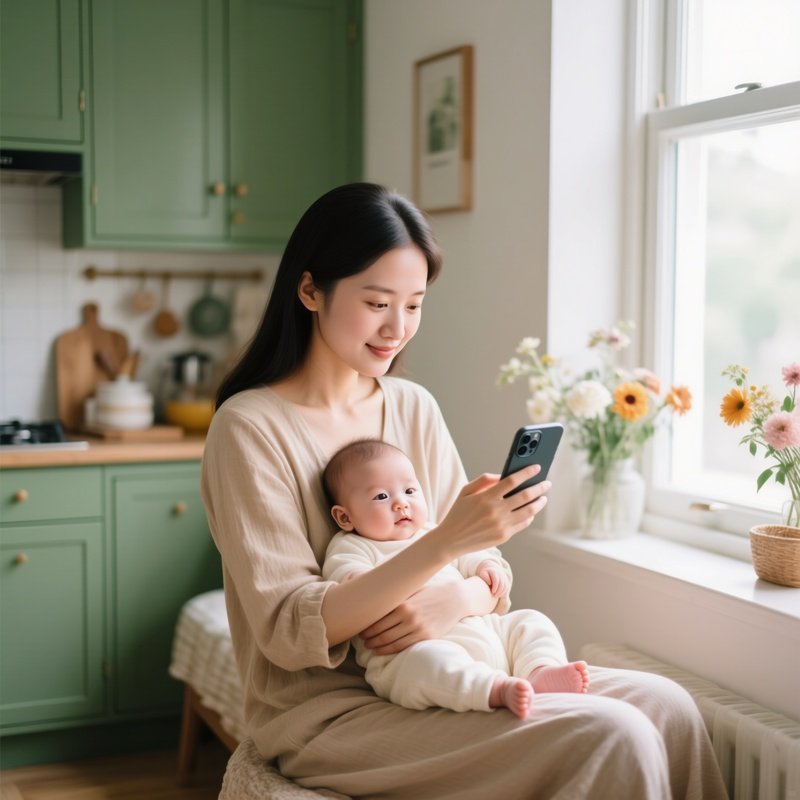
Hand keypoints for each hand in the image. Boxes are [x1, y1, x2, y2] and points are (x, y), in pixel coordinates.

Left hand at [359, 581, 472, 654]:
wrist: (453, 599)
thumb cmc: (429, 593)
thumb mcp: (411, 590)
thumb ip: (395, 597)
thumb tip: (373, 597)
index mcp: (402, 604)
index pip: (377, 619)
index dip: (366, 626)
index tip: (359, 628)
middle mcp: (408, 617)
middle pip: (381, 632)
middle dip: (368, 638)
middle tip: (361, 640)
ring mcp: (418, 629)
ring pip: (390, 642)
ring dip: (376, 646)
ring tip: (369, 646)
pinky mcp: (426, 637)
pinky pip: (403, 647)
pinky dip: (389, 650)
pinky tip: (381, 651)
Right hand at [434, 465, 550, 557]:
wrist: (451, 540)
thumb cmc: (458, 512)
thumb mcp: (465, 491)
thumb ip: (484, 480)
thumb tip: (503, 476)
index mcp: (485, 497)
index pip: (512, 481)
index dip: (526, 473)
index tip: (537, 467)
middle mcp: (495, 511)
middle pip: (525, 496)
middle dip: (539, 487)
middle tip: (547, 483)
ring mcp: (501, 525)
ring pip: (528, 511)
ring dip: (539, 502)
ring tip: (543, 497)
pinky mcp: (504, 536)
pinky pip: (523, 524)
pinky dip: (530, 516)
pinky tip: (532, 510)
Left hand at [476, 560, 508, 596]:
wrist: (489, 571)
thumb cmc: (484, 574)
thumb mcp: (482, 574)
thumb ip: (485, 577)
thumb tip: (490, 582)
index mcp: (494, 571)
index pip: (496, 580)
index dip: (495, 587)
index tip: (492, 592)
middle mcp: (500, 574)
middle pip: (502, 583)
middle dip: (498, 591)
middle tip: (494, 595)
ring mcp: (504, 577)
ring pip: (505, 585)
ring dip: (502, 592)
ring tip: (496, 596)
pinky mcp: (505, 581)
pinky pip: (506, 587)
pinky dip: (504, 592)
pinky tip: (499, 595)